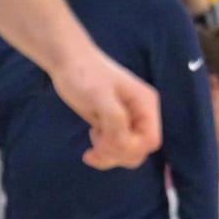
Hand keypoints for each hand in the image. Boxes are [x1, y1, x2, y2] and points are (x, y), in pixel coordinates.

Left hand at [49, 52, 162, 169]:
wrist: (68, 62)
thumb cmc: (85, 75)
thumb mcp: (100, 96)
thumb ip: (115, 120)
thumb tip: (123, 143)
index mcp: (145, 104)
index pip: (150, 140)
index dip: (131, 148)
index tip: (107, 141)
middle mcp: (140, 114)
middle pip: (139, 149)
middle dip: (118, 153)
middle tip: (95, 145)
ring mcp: (127, 121)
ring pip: (127, 152)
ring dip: (109, 155)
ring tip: (91, 145)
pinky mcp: (113, 125)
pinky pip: (115, 149)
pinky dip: (103, 153)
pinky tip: (90, 146)